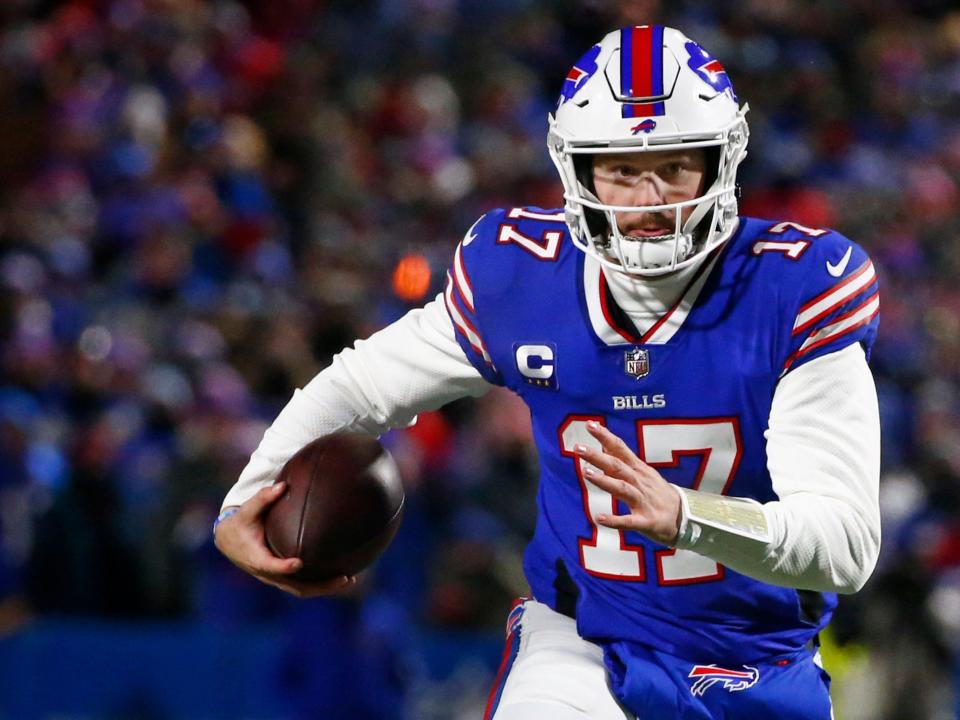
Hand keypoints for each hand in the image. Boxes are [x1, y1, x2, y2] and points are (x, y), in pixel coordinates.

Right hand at [213, 482, 356, 597]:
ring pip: (301, 590)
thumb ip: (263, 498)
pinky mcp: (282, 577)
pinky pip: (302, 584)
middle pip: (294, 586)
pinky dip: (320, 582)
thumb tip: (282, 485)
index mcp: (256, 558)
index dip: (283, 567)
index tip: (299, 563)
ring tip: (349, 579)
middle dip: (319, 586)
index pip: (270, 566)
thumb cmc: (241, 523)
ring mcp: (276, 578)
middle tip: (343, 578)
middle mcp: (267, 573)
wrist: (229, 541)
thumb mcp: (248, 510)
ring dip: (324, 587)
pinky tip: (341, 573)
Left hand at [575, 421, 681, 545]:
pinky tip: (600, 518)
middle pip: (617, 466)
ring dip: (605, 481)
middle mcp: (640, 482)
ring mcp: (643, 501)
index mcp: (638, 469)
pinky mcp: (646, 521)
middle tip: (578, 447)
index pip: (620, 449)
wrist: (685, 517)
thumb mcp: (643, 472)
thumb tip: (604, 444)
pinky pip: (629, 521)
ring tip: (586, 473)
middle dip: (597, 456)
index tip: (589, 424)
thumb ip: (623, 460)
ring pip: (623, 488)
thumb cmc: (658, 493)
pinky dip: (615, 520)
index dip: (605, 436)